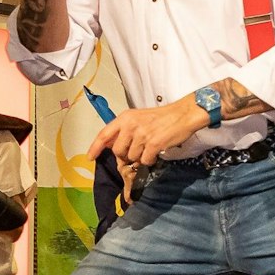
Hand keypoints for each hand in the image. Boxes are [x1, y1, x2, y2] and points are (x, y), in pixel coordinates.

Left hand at [89, 99, 206, 167]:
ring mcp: (142, 135)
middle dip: (125, 156)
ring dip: (140, 157)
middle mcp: (131, 125)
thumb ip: (124, 130)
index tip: (91, 156)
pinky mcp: (153, 143)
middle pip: (118, 151)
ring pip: (132, 157)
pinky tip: (156, 152)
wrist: (183, 114)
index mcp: (125, 118)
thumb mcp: (138, 118)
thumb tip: (110, 145)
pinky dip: (150, 159)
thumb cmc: (162, 117)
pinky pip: (145, 160)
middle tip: (136, 152)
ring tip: (150, 148)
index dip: (95, 147)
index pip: (104, 134)